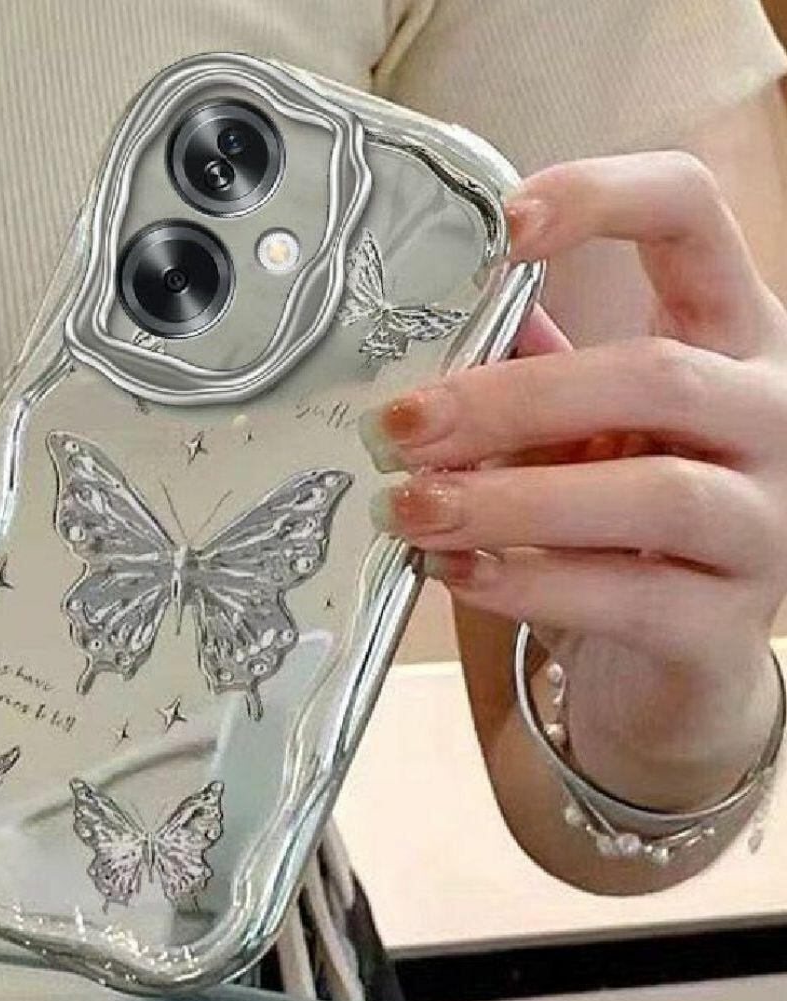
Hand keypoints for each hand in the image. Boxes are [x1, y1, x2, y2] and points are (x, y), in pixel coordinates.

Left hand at [360, 152, 786, 809]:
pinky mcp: (728, 624)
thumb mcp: (576, 429)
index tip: (502, 226)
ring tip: (410, 508)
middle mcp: (770, 416)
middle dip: (508, 400)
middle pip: (656, 374)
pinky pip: (629, 598)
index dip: (606, 198)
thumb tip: (423, 330)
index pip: (694, 216)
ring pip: (653, 493)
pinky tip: (454, 571)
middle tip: (398, 426)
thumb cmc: (613, 522)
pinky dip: (527, 583)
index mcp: (728, 336)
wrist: (667, 654)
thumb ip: (523, 372)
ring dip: (509, 500)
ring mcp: (766, 524)